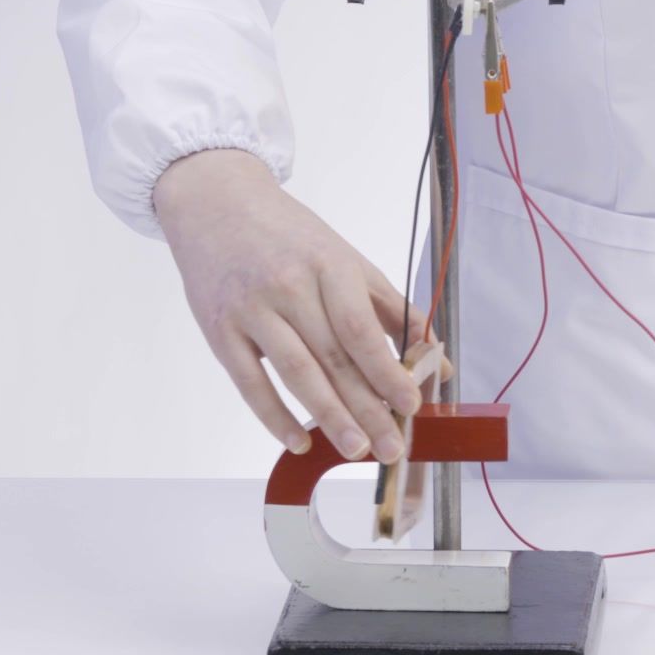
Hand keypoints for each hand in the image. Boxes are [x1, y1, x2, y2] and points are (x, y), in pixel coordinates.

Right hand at [154, 149, 425, 461]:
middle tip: (392, 449)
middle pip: (334, 359)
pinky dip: (274, 416)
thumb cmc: (291, 237)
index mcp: (329, 267)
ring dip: (329, 418)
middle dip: (367, 409)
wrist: (216, 203)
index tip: (411, 406)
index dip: (387, 372)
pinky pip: (249, 382)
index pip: (362, 330)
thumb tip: (439, 361)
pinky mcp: (219, 329)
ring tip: (356, 450)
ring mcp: (251, 309)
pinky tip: (299, 442)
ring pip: (297, 373)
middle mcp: (289, 287)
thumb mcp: (348, 260)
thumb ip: (394, 311)